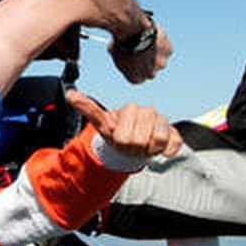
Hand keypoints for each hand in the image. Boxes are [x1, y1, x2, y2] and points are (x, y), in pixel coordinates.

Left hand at [65, 87, 184, 159]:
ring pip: (159, 139)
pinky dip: (168, 151)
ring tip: (144, 145)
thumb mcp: (102, 123)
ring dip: (149, 149)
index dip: (121, 142)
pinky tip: (161, 151)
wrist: (133, 142)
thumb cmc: (117, 132)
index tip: (119, 139)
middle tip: (132, 144)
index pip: (125, 136)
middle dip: (135, 147)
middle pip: (141, 139)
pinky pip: (175, 143)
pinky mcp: (174, 133)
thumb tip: (70, 94)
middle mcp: (147, 111)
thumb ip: (88, 108)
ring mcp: (162, 121)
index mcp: (129, 109)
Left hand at [109, 22, 171, 83]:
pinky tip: (153, 35)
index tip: (133, 58)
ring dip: (155, 51)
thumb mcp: (113, 51)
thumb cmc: (120, 41)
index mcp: (135, 79)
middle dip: (147, 61)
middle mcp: (150, 75)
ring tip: (146, 39)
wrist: (133, 31)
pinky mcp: (168, 52)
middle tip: (141, 48)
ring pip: (160, 59)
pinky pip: (166, 48)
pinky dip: (161, 42)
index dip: (135, 66)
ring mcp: (161, 64)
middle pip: (150, 70)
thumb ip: (118, 57)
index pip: (137, 76)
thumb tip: (117, 50)